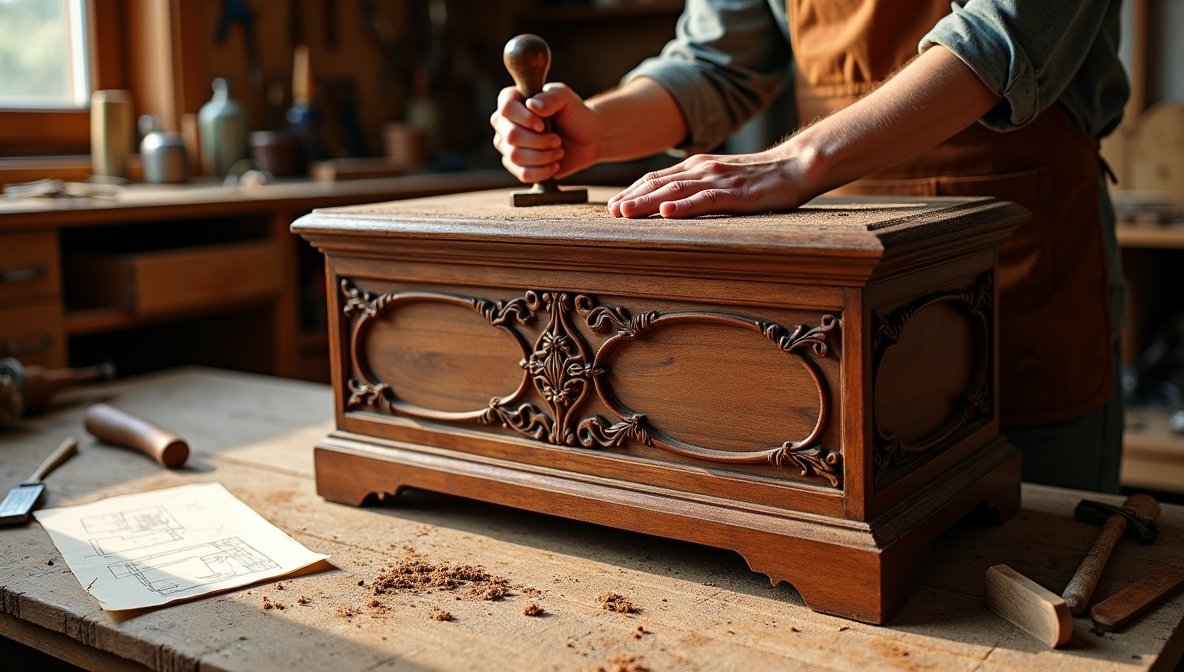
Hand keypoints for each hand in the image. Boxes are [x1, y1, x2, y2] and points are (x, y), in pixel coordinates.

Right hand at [490, 82, 600, 183]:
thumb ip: (551, 96)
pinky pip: (523, 174)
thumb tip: (532, 105)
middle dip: (539, 141)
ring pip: (515, 157)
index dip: (524, 119)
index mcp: (514, 100)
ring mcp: (508, 146)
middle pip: (511, 136)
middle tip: (557, 140)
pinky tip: (554, 165)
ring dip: (543, 156)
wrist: (587, 139)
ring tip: (559, 151)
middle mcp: (506, 122)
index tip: (542, 125)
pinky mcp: (517, 166)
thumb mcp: (567, 98)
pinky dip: (543, 171)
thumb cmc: (575, 114)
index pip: (506, 107)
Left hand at [608, 150, 809, 218]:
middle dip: (631, 197)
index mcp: (696, 166)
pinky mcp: (736, 193)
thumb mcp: (721, 179)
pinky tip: (667, 212)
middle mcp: (702, 169)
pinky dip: (685, 206)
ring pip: (675, 190)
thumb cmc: (759, 178)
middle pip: (658, 183)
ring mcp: (718, 179)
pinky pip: (706, 199)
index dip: (632, 191)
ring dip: (647, 202)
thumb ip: (696, 187)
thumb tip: (669, 205)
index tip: (612, 207)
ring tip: (625, 213)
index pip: (655, 178)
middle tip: (609, 213)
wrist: (796, 165)